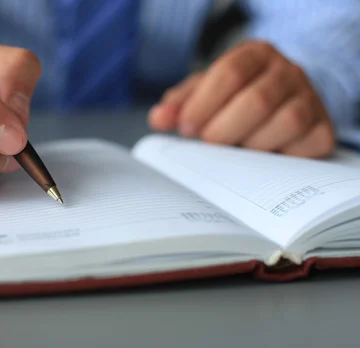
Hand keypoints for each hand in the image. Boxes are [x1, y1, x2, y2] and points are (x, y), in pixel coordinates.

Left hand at [148, 41, 334, 157]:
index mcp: (254, 55)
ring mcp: (310, 99)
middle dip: (223, 129)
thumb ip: (179, 104)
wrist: (282, 104)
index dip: (202, 105)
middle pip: (256, 101)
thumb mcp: (205, 93)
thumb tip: (158, 119)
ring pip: (285, 122)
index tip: (185, 128)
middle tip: (207, 143)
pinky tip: (261, 158)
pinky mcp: (323, 129)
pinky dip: (279, 156)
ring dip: (251, 144)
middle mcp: (287, 72)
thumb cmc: (235, 99)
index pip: (229, 73)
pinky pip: (305, 146)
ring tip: (235, 150)